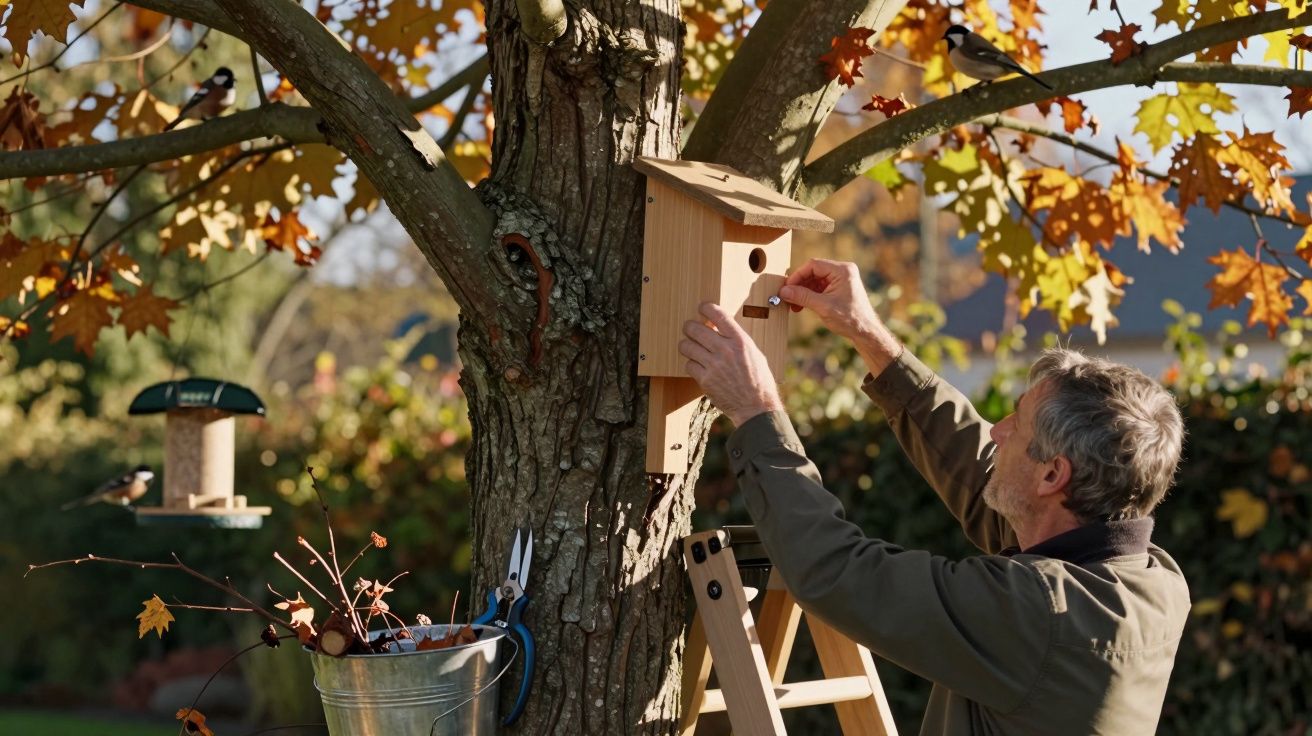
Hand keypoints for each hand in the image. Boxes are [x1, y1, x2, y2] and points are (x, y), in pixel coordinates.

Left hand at [679, 303, 783, 426]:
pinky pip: (688, 364)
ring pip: (687, 346)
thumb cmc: (759, 381)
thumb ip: (738, 341)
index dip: (706, 308)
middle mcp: (725, 350)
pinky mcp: (705, 380)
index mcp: (740, 341)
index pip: (718, 315)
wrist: (756, 407)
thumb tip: (724, 329)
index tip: (702, 307)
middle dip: (689, 327)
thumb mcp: (755, 354)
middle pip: (696, 329)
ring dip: (686, 345)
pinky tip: (697, 365)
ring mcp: (713, 365)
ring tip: (690, 346)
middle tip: (689, 328)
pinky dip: (691, 364)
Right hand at [779, 258, 881, 341]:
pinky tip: (801, 306)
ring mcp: (841, 280)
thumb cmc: (850, 318)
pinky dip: (809, 296)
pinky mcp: (838, 289)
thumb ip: (802, 296)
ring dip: (803, 292)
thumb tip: (784, 291)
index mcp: (842, 270)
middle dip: (799, 285)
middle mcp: (842, 271)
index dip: (798, 275)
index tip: (787, 287)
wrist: (865, 332)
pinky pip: (819, 288)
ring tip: (793, 305)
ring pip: (814, 280)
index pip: (813, 265)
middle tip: (787, 297)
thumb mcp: (822, 306)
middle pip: (813, 272)